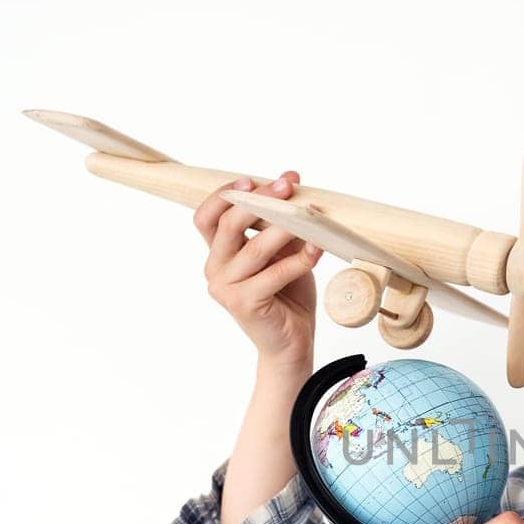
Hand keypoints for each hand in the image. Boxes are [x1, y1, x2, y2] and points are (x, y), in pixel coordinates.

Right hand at [193, 170, 323, 370]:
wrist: (291, 343)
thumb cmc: (287, 295)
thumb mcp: (282, 253)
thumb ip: (278, 224)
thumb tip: (290, 182)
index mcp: (218, 253)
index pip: (206, 216)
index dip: (225, 194)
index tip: (252, 180)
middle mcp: (214, 269)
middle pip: (228, 225)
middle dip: (259, 201)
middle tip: (286, 188)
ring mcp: (226, 288)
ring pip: (254, 248)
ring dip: (284, 228)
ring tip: (310, 216)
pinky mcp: (244, 304)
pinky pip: (274, 274)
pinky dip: (298, 260)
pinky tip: (317, 249)